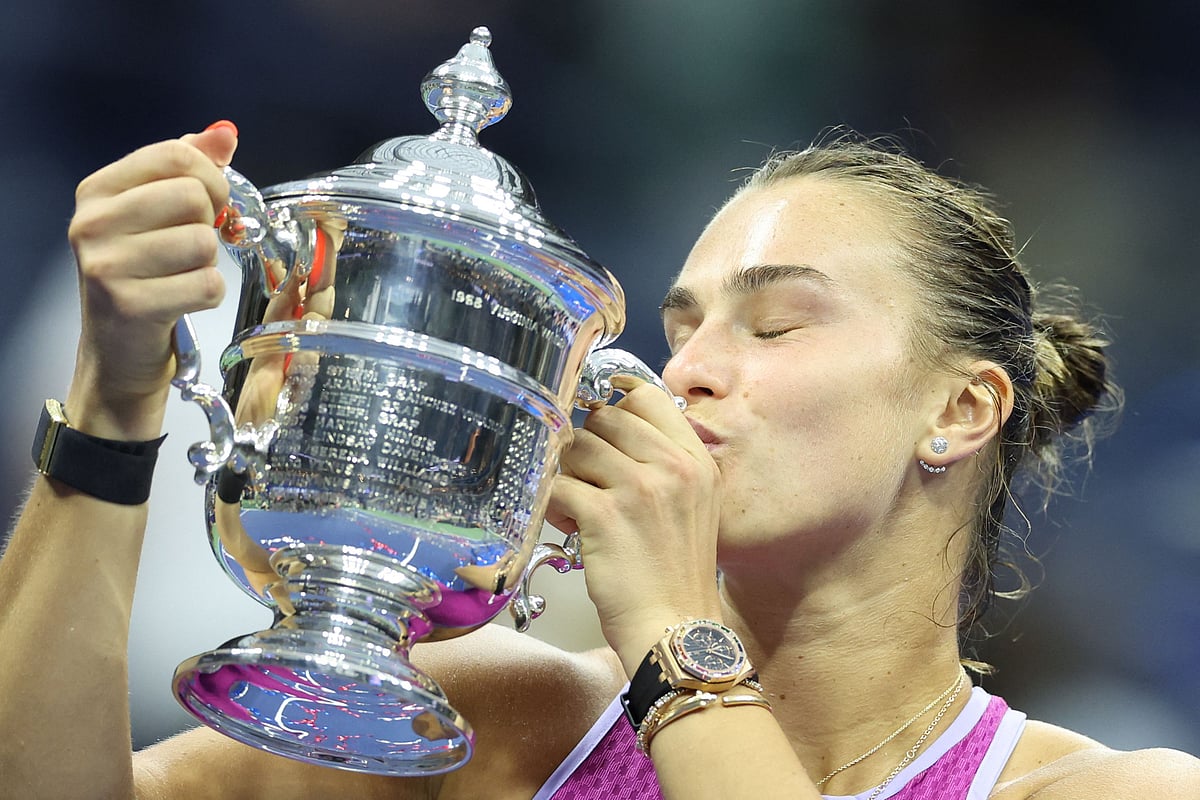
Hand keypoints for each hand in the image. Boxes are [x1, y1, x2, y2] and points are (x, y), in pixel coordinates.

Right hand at [64, 123, 237, 438]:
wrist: (118, 352)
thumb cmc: (143, 277)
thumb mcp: (156, 215)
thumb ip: (189, 168)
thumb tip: (225, 132)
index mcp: (98, 190)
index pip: (176, 154)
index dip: (211, 178)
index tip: (210, 203)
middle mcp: (92, 223)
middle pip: (193, 196)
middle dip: (210, 224)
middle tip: (193, 247)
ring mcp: (106, 265)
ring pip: (203, 242)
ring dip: (207, 263)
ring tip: (181, 275)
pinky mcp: (130, 305)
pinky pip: (207, 284)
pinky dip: (208, 294)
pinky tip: (183, 300)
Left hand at [545, 380, 723, 674]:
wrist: (676, 630)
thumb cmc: (677, 576)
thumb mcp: (692, 507)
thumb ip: (661, 467)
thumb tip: (606, 436)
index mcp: (695, 460)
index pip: (647, 397)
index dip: (613, 399)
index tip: (594, 409)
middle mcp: (672, 466)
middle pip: (604, 417)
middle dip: (585, 444)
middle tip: (585, 479)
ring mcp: (639, 487)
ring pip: (577, 448)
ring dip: (567, 474)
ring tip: (577, 508)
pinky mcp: (605, 513)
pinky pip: (558, 486)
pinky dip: (553, 503)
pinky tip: (568, 526)